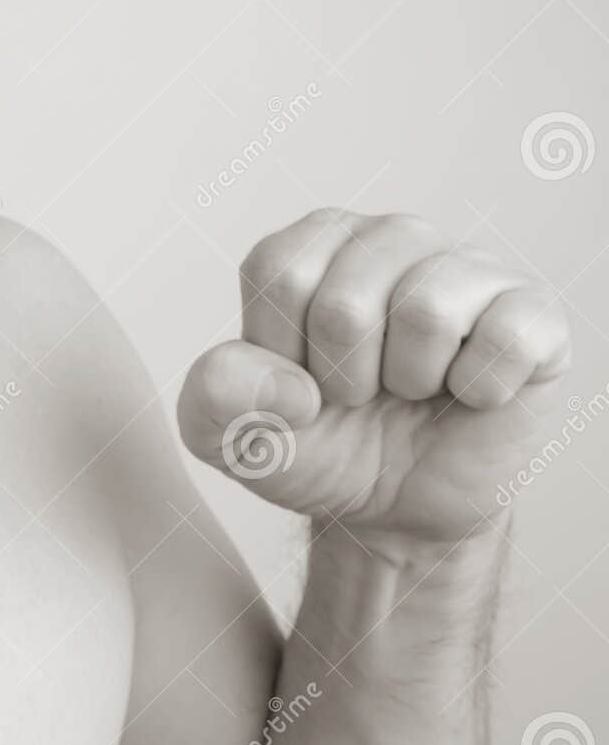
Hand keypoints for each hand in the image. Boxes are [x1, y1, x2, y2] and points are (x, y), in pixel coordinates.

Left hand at [178, 209, 570, 544]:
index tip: (297, 379)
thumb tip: (287, 385)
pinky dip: (478, 389)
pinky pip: (507, 336)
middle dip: (342, 377)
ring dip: (407, 382)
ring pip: (426, 310)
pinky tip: (467, 393)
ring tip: (409, 389)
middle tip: (359, 392)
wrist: (390, 507)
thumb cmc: (313, 445)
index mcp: (310, 244)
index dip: (282, 354)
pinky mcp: (531, 312)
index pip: (280, 275)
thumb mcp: (227, 434)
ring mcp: (465, 267)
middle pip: (346, 301)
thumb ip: (213, 395)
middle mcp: (388, 238)